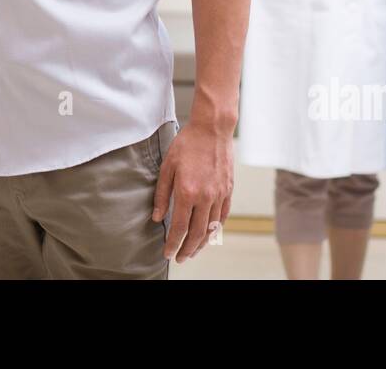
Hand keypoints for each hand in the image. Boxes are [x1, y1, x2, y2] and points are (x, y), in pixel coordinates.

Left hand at [151, 119, 233, 262]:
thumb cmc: (187, 144)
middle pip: (197, 233)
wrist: (212, 128)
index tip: (167, 253)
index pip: (179, 227)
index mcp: (187, 192)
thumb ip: (162, 194)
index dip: (173, 244)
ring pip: (212, 228)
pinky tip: (209, 235)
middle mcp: (205, 197)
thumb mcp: (167, 166)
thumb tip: (157, 217)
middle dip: (187, 249)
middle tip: (180, 258)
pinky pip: (223, 216)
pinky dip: (216, 229)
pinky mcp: (228, 190)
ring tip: (193, 251)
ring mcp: (219, 195)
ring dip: (202, 243)